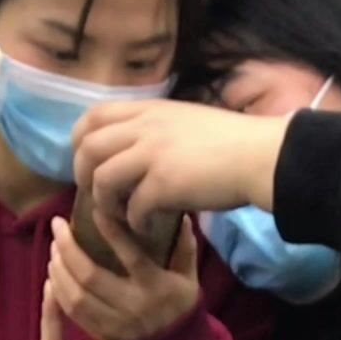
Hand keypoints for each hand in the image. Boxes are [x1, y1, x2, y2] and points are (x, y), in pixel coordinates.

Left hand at [47, 212, 197, 339]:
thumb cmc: (180, 304)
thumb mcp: (188, 275)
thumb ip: (184, 245)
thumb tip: (181, 212)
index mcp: (154, 286)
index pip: (130, 255)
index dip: (110, 232)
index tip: (94, 210)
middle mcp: (132, 306)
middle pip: (90, 276)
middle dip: (68, 248)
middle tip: (57, 225)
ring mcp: (114, 323)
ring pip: (76, 297)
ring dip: (59, 270)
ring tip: (53, 247)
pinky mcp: (101, 334)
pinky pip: (72, 314)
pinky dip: (58, 293)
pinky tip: (53, 274)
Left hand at [74, 100, 288, 232]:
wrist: (260, 156)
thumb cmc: (231, 142)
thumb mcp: (185, 122)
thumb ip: (158, 130)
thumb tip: (139, 150)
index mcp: (149, 110)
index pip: (94, 116)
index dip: (80, 141)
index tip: (87, 163)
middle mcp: (145, 127)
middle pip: (89, 148)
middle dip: (83, 177)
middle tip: (97, 197)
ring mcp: (152, 154)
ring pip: (102, 179)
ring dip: (106, 204)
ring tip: (122, 216)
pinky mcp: (163, 184)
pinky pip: (133, 208)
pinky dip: (136, 224)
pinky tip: (148, 229)